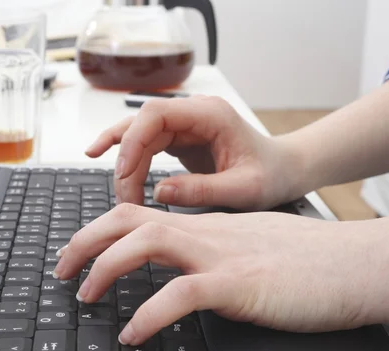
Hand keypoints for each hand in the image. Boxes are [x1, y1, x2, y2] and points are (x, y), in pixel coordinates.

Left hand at [53, 204, 388, 345]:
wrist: (354, 262)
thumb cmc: (307, 260)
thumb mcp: (246, 248)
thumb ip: (212, 254)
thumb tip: (184, 272)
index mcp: (204, 225)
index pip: (140, 214)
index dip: (101, 230)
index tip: (80, 251)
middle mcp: (204, 232)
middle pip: (129, 219)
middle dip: (85, 240)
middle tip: (62, 269)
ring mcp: (219, 254)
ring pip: (146, 243)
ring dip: (105, 268)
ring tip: (85, 295)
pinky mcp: (237, 284)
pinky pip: (180, 294)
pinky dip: (149, 314)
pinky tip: (134, 333)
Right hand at [86, 96, 303, 209]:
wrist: (286, 170)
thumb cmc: (273, 175)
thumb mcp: (244, 189)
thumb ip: (202, 191)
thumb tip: (158, 194)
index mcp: (210, 115)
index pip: (156, 114)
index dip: (132, 140)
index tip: (124, 172)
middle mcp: (193, 113)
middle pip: (142, 126)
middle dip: (127, 162)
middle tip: (125, 199)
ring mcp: (185, 124)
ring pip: (139, 134)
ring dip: (124, 163)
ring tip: (119, 193)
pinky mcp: (180, 138)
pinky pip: (146, 143)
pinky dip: (126, 153)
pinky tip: (102, 153)